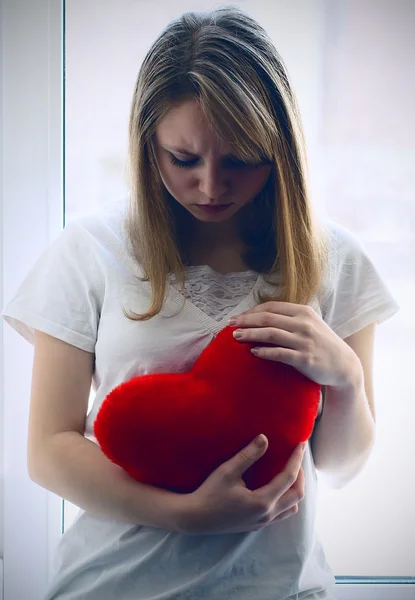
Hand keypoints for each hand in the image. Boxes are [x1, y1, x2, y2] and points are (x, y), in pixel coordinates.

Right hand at [179, 435, 305, 534]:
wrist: (194, 518)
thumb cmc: (209, 493)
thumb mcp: (228, 471)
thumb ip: (248, 455)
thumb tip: (265, 438)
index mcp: (262, 501)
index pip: (288, 478)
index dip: (296, 460)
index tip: (301, 445)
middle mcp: (267, 515)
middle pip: (296, 496)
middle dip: (300, 476)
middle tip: (296, 458)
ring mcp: (262, 523)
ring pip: (291, 508)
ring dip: (294, 490)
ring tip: (288, 473)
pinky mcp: (256, 525)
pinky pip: (280, 514)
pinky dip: (285, 500)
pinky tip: (275, 489)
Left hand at [230, 301, 361, 388]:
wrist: (344, 365)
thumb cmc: (322, 344)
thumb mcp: (309, 324)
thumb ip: (289, 319)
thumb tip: (260, 318)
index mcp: (303, 312)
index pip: (271, 307)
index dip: (251, 311)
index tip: (238, 317)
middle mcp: (304, 324)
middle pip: (268, 318)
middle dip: (246, 320)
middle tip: (230, 325)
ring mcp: (305, 341)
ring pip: (271, 334)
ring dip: (250, 334)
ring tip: (236, 337)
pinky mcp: (305, 358)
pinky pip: (280, 353)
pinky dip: (264, 352)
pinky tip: (253, 353)